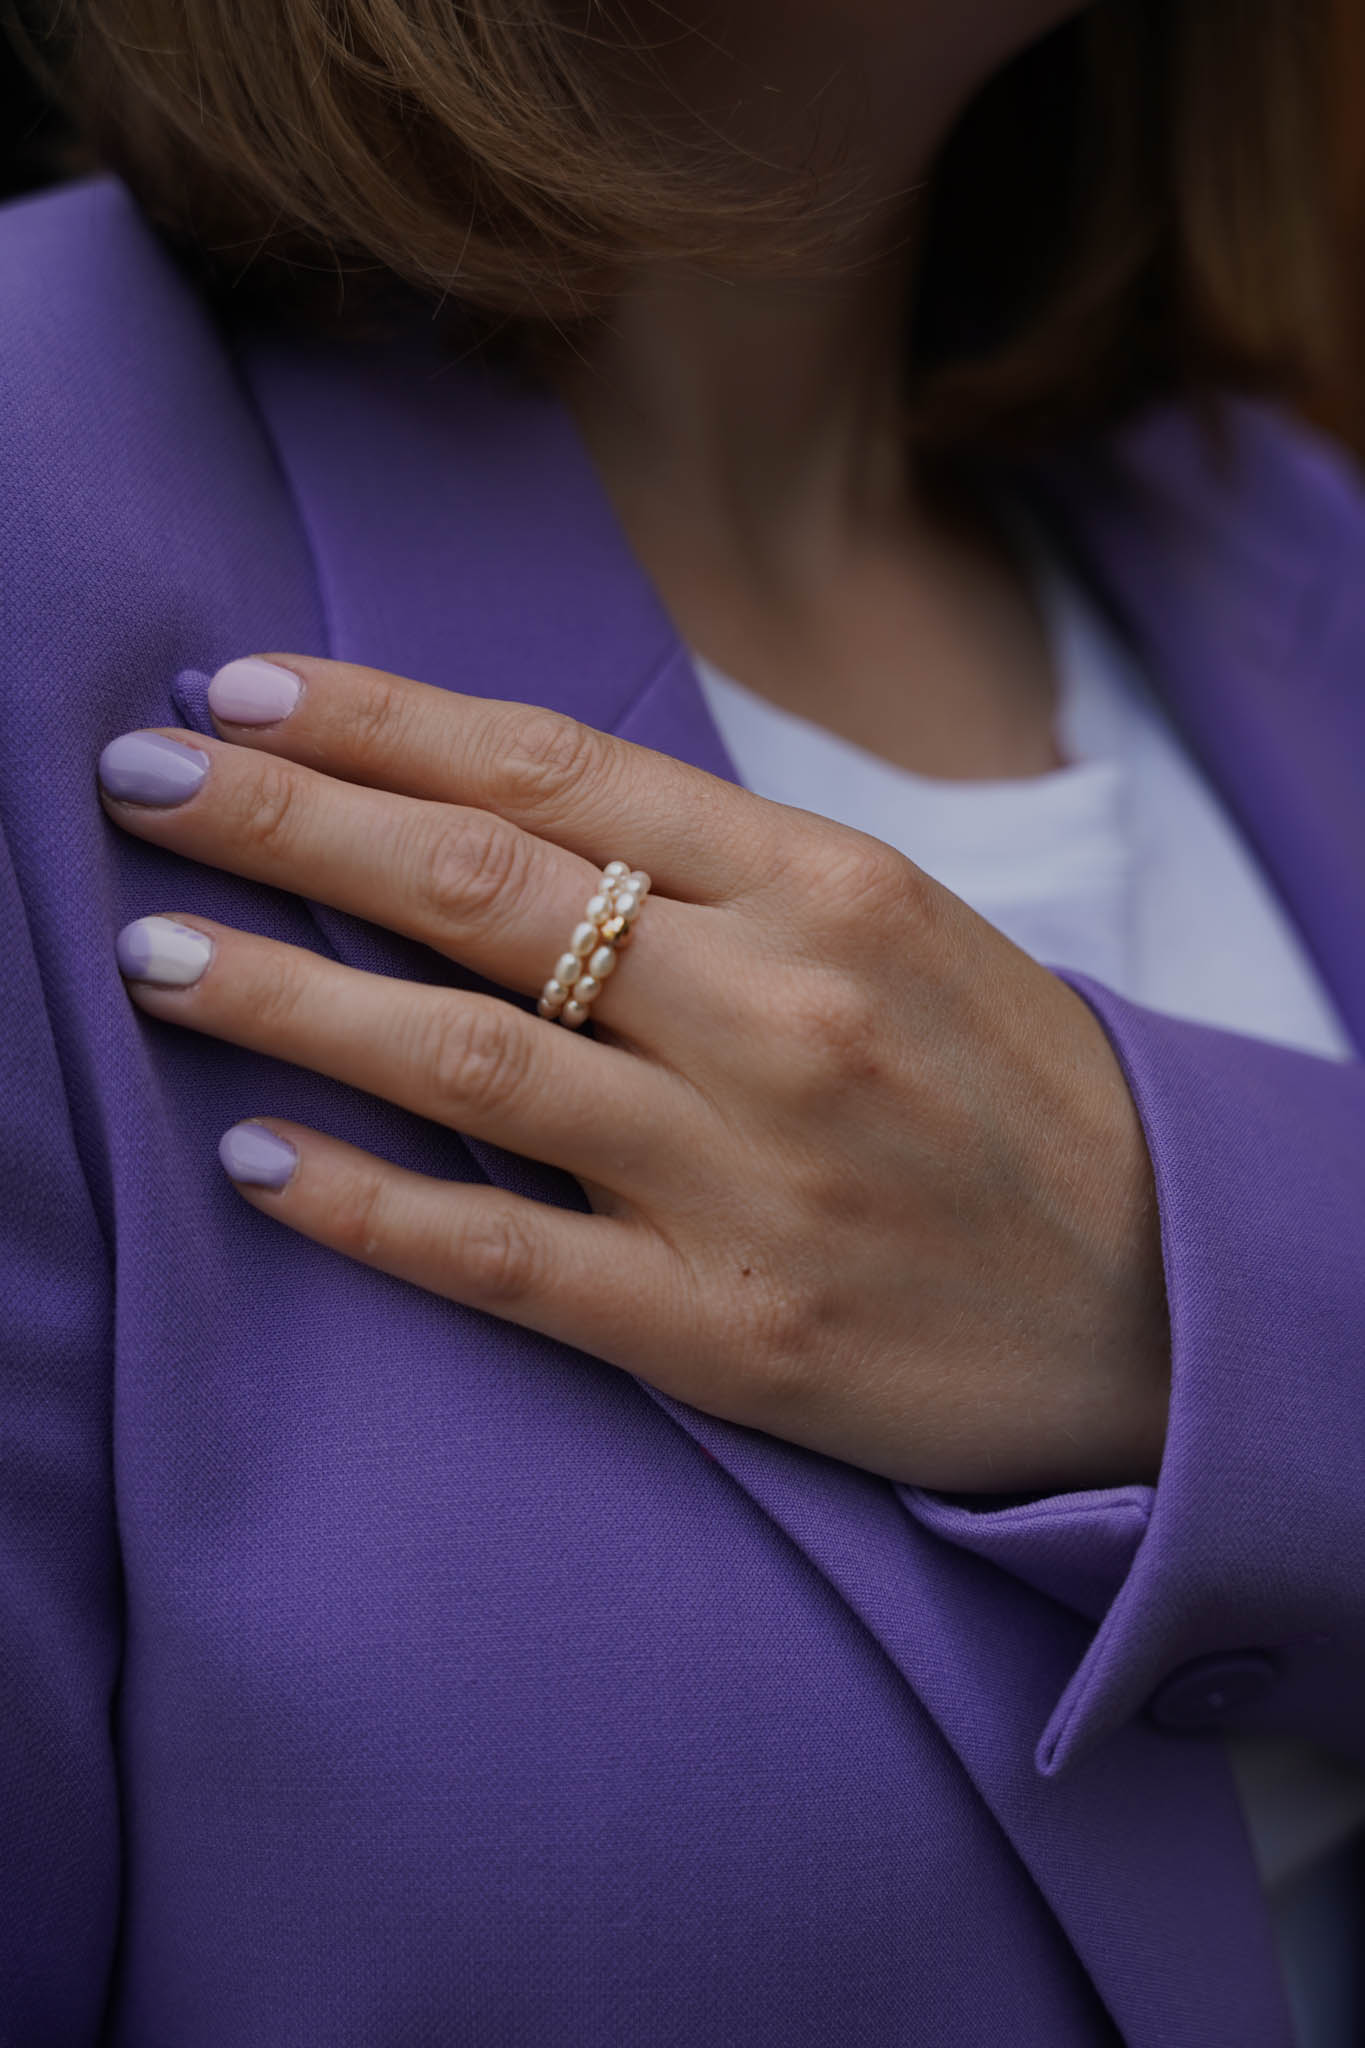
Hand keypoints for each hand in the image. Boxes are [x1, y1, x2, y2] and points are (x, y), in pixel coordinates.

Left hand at [98, 655, 1170, 1493]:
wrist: (1168, 1305)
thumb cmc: (1014, 1098)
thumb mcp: (899, 930)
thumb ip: (716, 873)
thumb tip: (492, 816)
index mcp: (825, 882)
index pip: (550, 766)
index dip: (373, 721)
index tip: (236, 691)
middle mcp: (778, 1007)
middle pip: (479, 884)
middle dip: (285, 821)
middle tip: (140, 782)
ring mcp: (746, 1171)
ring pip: (465, 1056)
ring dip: (283, 997)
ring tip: (152, 953)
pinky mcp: (725, 1327)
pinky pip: (505, 1255)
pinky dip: (367, 1207)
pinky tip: (255, 1163)